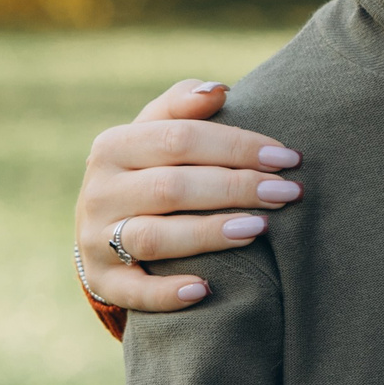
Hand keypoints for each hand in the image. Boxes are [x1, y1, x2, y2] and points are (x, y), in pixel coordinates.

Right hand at [75, 80, 303, 311]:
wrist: (105, 226)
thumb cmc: (150, 169)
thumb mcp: (157, 131)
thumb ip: (183, 105)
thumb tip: (218, 91)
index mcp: (113, 146)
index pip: (180, 139)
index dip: (237, 146)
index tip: (287, 158)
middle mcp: (99, 192)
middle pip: (172, 187)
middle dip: (236, 188)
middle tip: (287, 193)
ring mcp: (96, 239)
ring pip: (154, 237)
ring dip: (208, 233)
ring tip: (258, 228)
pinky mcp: (103, 281)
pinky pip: (133, 292)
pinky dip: (167, 293)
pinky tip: (204, 290)